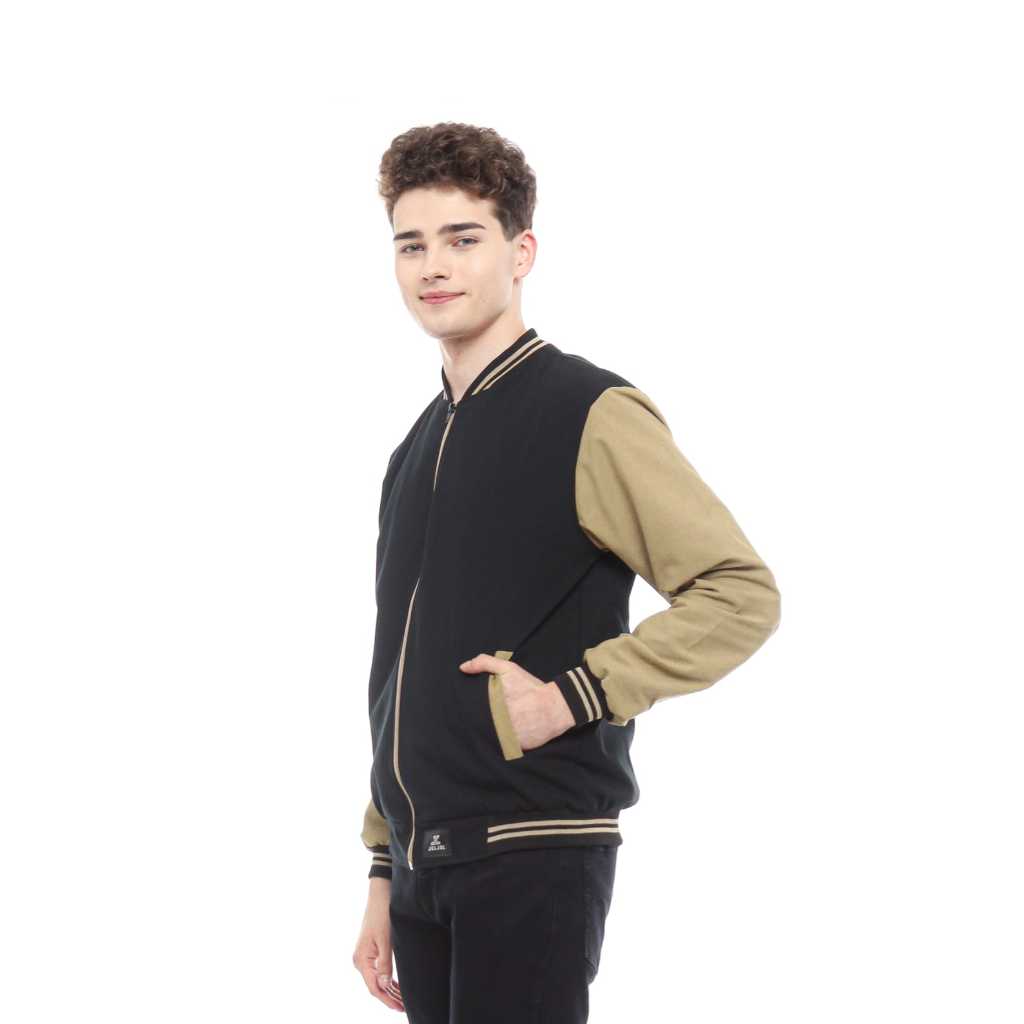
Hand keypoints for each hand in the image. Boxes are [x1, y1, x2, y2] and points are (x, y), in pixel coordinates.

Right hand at [352, 878, 403, 1011]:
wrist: (381, 894)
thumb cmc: (383, 914)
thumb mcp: (386, 940)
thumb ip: (384, 964)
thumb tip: (384, 984)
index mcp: (362, 959)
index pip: (374, 987)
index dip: (387, 1000)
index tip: (401, 1007)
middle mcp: (361, 960)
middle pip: (376, 986)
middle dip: (390, 997)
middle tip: (405, 1007)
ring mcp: (365, 956)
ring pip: (377, 979)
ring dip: (390, 990)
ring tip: (403, 1000)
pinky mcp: (370, 951)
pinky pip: (378, 971)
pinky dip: (388, 980)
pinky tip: (397, 985)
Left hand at [459, 654, 575, 750]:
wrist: (554, 707)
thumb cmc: (529, 687)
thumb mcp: (508, 669)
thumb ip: (485, 663)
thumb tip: (463, 667)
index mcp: (492, 703)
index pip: (471, 711)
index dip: (469, 710)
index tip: (469, 709)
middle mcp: (497, 721)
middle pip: (478, 724)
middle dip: (479, 721)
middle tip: (486, 717)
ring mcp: (505, 735)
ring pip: (489, 736)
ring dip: (489, 732)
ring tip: (497, 725)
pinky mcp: (514, 747)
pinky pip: (501, 746)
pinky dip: (502, 742)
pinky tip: (506, 734)